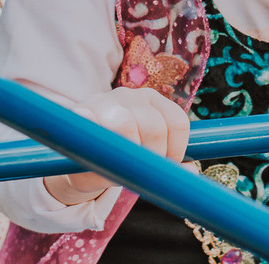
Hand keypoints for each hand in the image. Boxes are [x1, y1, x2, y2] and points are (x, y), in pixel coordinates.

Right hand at [44, 87, 190, 204]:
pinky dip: (100, 155)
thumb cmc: (118, 154)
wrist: (76, 153)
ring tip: (122, 166)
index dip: (176, 151)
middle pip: (154, 126)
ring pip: (125, 125)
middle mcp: (130, 95)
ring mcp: (102, 101)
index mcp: (153, 101)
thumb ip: (169, 164)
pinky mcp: (78, 113)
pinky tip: (100, 162)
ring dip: (127, 155)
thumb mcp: (147, 157)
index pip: (177, 122)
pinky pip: (94, 134)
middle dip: (153, 157)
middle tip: (142, 171)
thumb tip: (192, 173)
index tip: (166, 167)